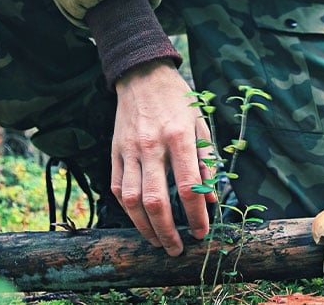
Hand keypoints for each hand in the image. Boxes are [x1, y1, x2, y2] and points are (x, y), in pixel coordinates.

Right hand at [112, 60, 215, 255]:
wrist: (142, 74)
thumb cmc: (178, 101)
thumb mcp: (201, 124)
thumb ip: (206, 162)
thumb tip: (210, 199)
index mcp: (179, 137)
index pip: (187, 187)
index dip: (195, 215)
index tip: (201, 232)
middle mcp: (151, 146)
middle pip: (155, 200)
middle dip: (167, 231)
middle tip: (177, 249)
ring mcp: (129, 150)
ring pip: (131, 200)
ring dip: (144, 227)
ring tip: (158, 241)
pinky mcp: (114, 152)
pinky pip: (116, 188)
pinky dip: (128, 209)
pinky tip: (141, 219)